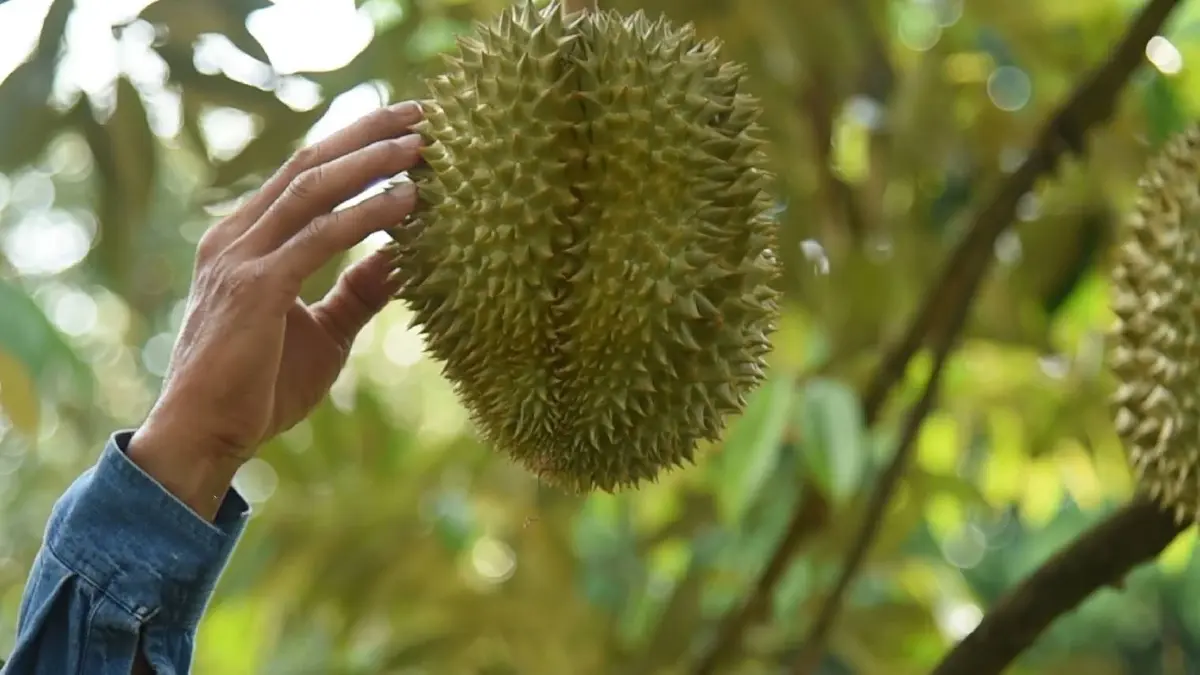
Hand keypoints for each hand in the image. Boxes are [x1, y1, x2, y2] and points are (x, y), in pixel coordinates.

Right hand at [127, 101, 424, 517]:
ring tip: (422, 147)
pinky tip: (406, 202)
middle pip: (309, 164)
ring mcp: (241, 258)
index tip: (405, 126)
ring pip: (313, 189)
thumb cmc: (258, 388)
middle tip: (422, 113)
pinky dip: (366, 215)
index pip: (305, 174)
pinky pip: (320, 237)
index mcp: (245, 240)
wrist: (206, 438)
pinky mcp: (255, 288)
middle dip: (367, 133)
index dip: (354, 144)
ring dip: (371, 162)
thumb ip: (358, 293)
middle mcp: (236, 237)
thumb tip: (407, 261)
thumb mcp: (324, 332)